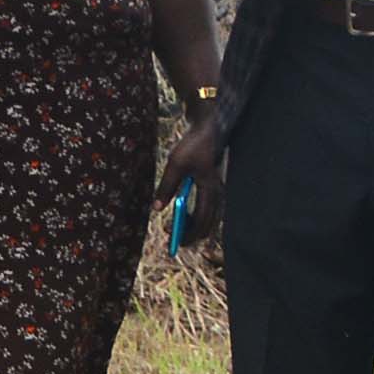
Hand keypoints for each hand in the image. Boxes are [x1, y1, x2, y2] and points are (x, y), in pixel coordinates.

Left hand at [156, 113, 225, 249]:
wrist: (208, 129)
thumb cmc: (192, 146)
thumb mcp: (175, 166)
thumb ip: (166, 188)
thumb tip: (156, 210)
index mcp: (210, 189)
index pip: (202, 220)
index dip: (189, 234)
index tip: (175, 243)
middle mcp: (218, 193)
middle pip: (209, 223)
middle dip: (192, 234)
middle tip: (174, 240)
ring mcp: (218, 190)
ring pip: (210, 217)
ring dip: (194, 226)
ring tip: (177, 230)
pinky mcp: (214, 186)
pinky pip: (209, 208)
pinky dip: (198, 216)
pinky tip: (185, 216)